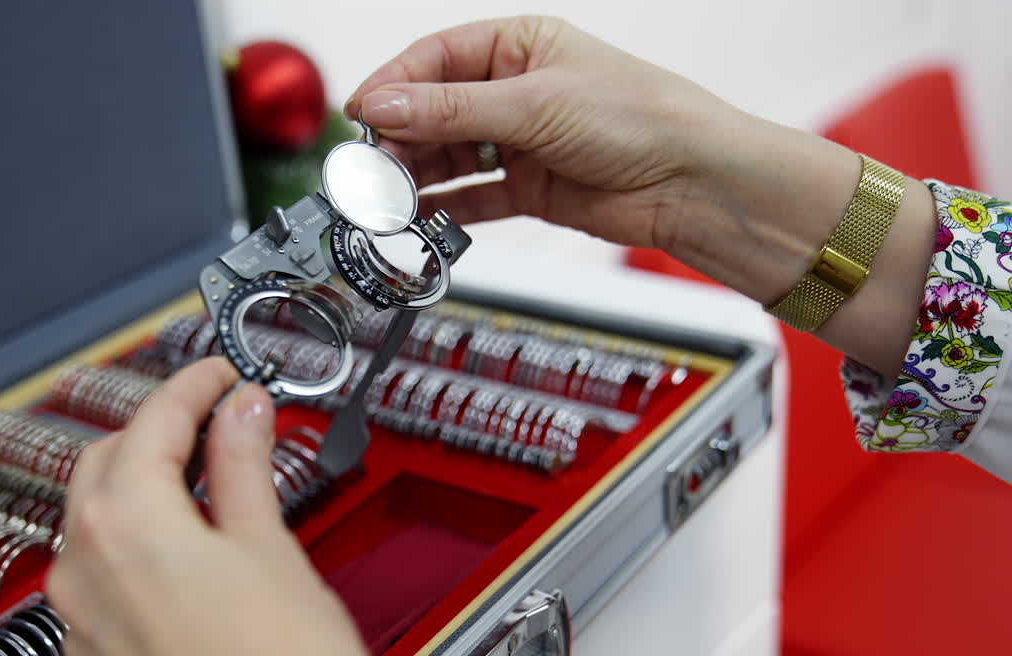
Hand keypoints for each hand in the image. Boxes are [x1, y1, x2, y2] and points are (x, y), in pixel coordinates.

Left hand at [46, 358, 401, 655]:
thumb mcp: (268, 544)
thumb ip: (242, 464)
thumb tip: (240, 412)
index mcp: (123, 525)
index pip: (152, 420)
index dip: (193, 385)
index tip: (221, 375)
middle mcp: (83, 571)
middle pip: (106, 462)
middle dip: (158, 429)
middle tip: (216, 415)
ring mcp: (83, 621)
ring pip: (94, 521)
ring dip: (140, 486)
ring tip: (205, 478)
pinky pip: (99, 578)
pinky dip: (133, 547)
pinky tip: (183, 548)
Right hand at [347, 16, 936, 376]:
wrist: (693, 182)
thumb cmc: (640, 118)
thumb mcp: (533, 104)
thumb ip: (451, 111)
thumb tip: (382, 106)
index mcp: (519, 46)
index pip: (435, 59)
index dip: (393, 86)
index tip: (358, 114)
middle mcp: (515, 91)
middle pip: (434, 111)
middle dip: (399, 137)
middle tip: (367, 165)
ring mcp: (521, 141)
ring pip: (449, 156)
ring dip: (417, 175)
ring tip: (388, 195)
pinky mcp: (529, 188)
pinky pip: (472, 196)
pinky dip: (445, 206)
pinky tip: (420, 215)